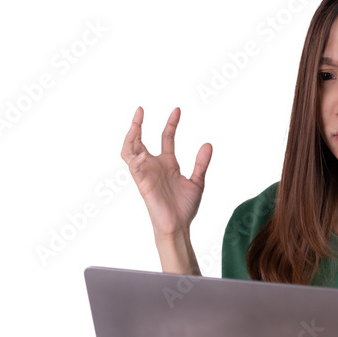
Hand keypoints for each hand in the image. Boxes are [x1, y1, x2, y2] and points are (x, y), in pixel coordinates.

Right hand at [120, 106, 212, 238]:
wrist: (179, 226)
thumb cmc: (184, 207)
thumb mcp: (197, 181)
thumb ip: (201, 163)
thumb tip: (208, 144)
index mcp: (167, 163)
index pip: (166, 138)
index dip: (171, 123)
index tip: (177, 110)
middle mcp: (154, 166)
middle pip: (139, 140)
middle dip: (137, 125)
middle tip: (140, 109)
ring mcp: (146, 174)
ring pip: (129, 151)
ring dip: (130, 137)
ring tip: (135, 124)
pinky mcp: (142, 184)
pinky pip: (134, 168)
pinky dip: (136, 160)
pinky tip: (143, 154)